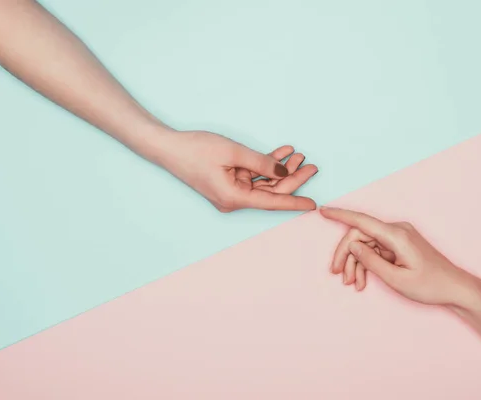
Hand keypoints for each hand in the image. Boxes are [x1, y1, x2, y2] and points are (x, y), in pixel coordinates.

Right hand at [153, 130, 317, 211]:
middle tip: (311, 165)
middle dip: (292, 177)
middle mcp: (233, 200)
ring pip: (263, 183)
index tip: (313, 204)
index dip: (294, 202)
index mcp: (234, 198)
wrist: (168, 147)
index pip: (272, 202)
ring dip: (280, 169)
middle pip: (270, 191)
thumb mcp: (234, 153)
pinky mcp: (228, 183)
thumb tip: (283, 172)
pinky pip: (252, 176)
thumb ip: (261, 163)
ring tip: (298, 155)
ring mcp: (231, 192)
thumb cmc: (196, 150)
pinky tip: (281, 152)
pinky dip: (265, 165)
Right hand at [320, 207, 480, 307]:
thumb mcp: (396, 279)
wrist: (454, 288)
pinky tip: (363, 280)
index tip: (322, 211)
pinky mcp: (400, 244)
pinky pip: (376, 249)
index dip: (340, 215)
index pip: (361, 221)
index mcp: (396, 235)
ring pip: (366, 244)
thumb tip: (352, 246)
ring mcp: (399, 236)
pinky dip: (368, 263)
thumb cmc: (429, 285)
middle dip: (346, 255)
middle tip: (339, 276)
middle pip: (360, 236)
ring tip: (354, 284)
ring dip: (356, 263)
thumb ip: (370, 261)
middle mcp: (397, 230)